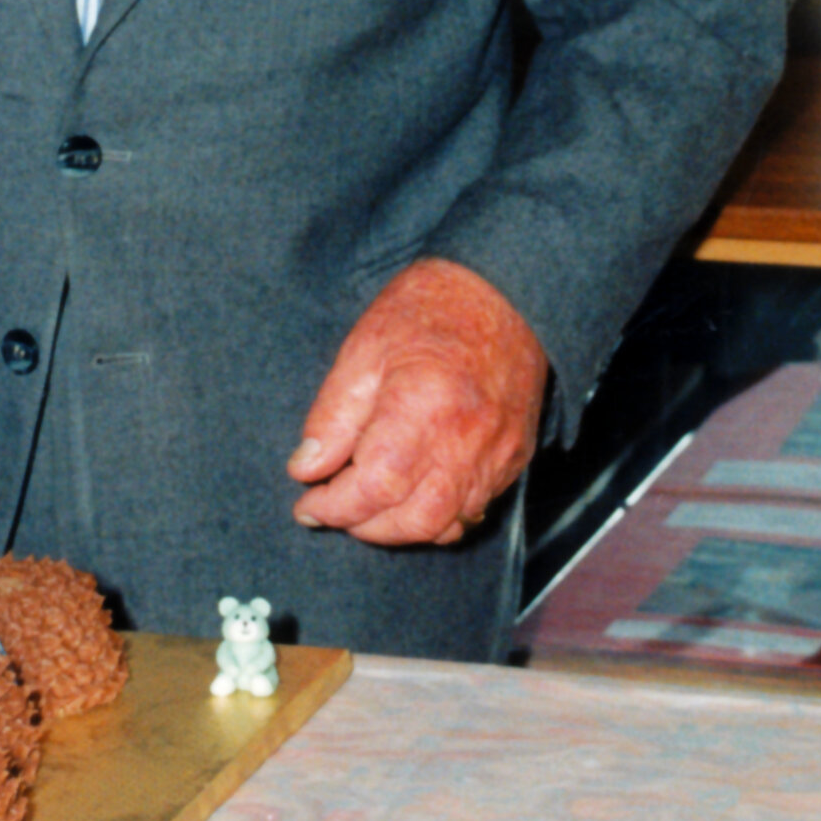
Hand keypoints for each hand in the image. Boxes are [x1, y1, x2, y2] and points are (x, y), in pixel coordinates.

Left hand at [286, 260, 546, 546]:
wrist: (505, 291)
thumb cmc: (429, 308)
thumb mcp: (364, 348)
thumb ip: (333, 415)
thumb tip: (305, 468)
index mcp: (423, 405)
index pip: (376, 486)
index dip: (336, 507)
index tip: (307, 505)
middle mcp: (467, 440)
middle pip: (412, 520)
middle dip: (363, 525)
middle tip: (332, 506)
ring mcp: (497, 454)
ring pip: (445, 527)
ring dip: (398, 529)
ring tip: (366, 504)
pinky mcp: (514, 459)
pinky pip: (473, 512)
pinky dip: (436, 519)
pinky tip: (409, 496)